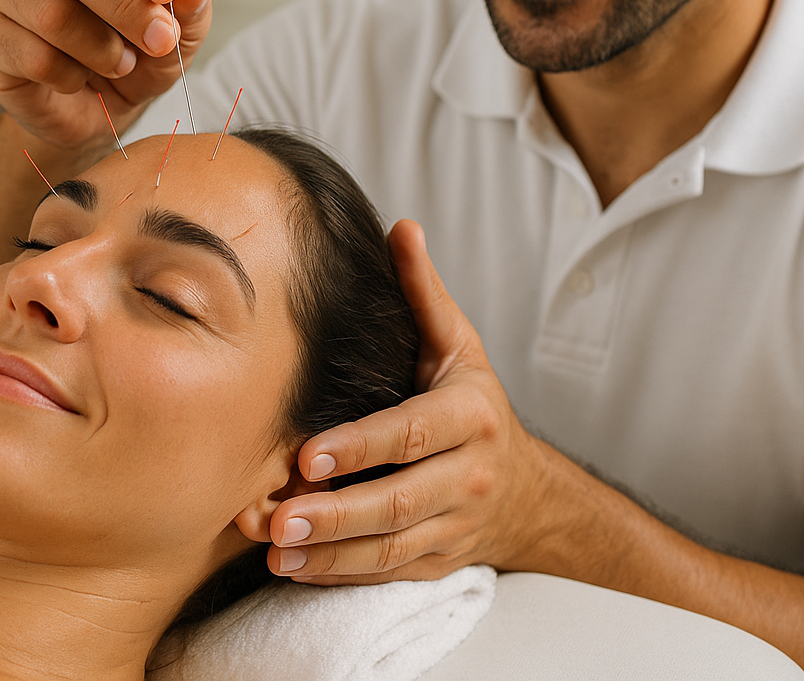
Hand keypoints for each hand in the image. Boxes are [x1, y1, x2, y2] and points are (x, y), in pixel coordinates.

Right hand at [0, 0, 212, 152]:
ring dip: (100, 47)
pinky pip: (30, 55)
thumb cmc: (133, 48)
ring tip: (121, 62)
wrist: (93, 108)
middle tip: (160, 40)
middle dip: (124, 6)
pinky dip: (70, 75)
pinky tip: (80, 77)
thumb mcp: (179, 27)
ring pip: (49, 12)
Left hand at [267, 220, 556, 583]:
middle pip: (400, 502)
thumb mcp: (458, 345)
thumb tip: (401, 228)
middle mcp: (468, 476)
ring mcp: (455, 526)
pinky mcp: (438, 562)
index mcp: (469, 416)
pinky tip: (293, 568)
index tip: (308, 454)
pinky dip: (340, 575)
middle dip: (338, 513)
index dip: (360, 447)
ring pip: (392, 547)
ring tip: (276, 548)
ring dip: (331, 552)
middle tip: (280, 516)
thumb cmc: (471, 404)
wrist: (526, 490)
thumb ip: (424, 294)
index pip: (411, 434)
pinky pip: (388, 573)